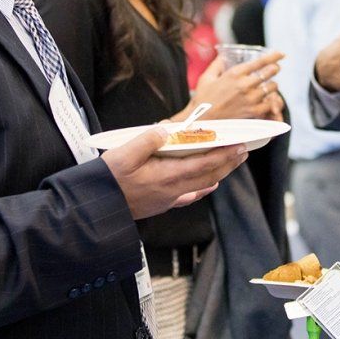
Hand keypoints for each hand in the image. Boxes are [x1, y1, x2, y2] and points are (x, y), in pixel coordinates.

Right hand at [102, 126, 247, 219]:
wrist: (96, 208)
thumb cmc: (107, 180)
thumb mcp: (123, 154)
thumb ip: (147, 140)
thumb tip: (168, 130)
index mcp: (166, 176)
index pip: (204, 164)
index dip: (224, 155)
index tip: (239, 146)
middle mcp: (172, 190)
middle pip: (208, 175)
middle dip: (228, 163)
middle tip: (244, 151)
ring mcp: (168, 198)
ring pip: (201, 184)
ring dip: (219, 172)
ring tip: (231, 163)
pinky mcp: (161, 203)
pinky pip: (188, 195)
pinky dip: (203, 188)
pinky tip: (210, 185)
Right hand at [188, 51, 283, 120]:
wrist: (202, 121)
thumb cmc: (202, 99)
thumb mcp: (206, 77)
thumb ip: (217, 64)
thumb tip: (223, 56)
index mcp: (234, 74)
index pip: (260, 61)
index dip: (274, 56)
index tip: (281, 54)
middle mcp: (244, 85)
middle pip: (270, 72)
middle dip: (274, 69)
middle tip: (275, 69)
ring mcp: (250, 99)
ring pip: (272, 88)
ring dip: (272, 86)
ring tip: (269, 86)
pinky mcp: (252, 112)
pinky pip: (270, 103)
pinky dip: (271, 101)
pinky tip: (267, 100)